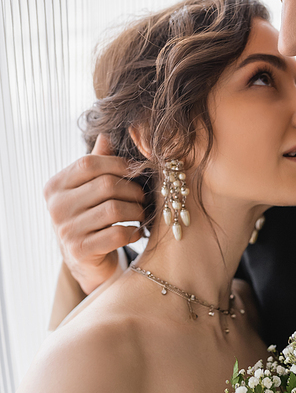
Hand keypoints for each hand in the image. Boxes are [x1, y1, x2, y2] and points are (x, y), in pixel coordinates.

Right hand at [44, 135, 144, 294]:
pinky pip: (118, 234)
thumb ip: (97, 161)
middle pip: (106, 185)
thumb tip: (107, 132)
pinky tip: (136, 232)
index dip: (119, 164)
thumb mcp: (88, 188)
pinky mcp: (80, 251)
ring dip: (137, 211)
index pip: (90, 163)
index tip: (136, 172)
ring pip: (115, 210)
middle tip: (144, 197)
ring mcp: (66, 230)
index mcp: (55, 186)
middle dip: (133, 190)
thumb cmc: (90, 216)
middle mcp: (56, 207)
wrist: (84, 260)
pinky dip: (133, 232)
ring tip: (142, 213)